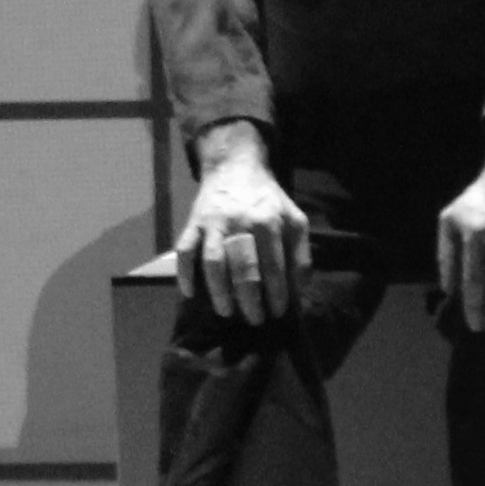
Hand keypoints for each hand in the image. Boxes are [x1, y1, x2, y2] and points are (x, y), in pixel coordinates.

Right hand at [172, 142, 309, 325]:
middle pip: (243, 269)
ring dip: (219, 291)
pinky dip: (184, 273)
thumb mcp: (294, 218)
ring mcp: (214, 223)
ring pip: (213, 263)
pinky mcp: (193, 222)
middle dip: (250, 300)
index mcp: (269, 222)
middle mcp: (241, 222)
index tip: (278, 312)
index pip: (274, 266)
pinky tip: (190, 293)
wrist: (235, 166)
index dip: (277, 294)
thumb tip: (299, 291)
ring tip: (226, 311)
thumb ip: (300, 253)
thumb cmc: (267, 199)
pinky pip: (184, 250)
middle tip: (255, 320)